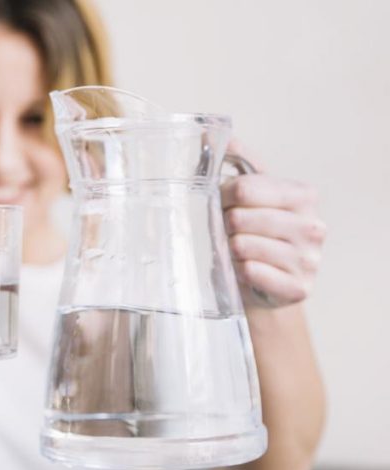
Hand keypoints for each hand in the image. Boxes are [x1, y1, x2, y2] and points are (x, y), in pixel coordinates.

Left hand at [221, 142, 326, 308]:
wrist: (265, 283)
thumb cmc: (253, 233)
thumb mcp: (249, 194)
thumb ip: (236, 161)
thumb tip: (207, 130)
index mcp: (303, 195)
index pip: (244, 188)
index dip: (223, 198)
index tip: (222, 205)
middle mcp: (313, 226)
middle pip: (239, 218)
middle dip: (224, 226)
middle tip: (228, 233)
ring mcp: (309, 259)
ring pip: (242, 246)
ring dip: (230, 250)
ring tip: (237, 252)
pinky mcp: (298, 288)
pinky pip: (251, 272)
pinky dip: (239, 272)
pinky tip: (245, 270)